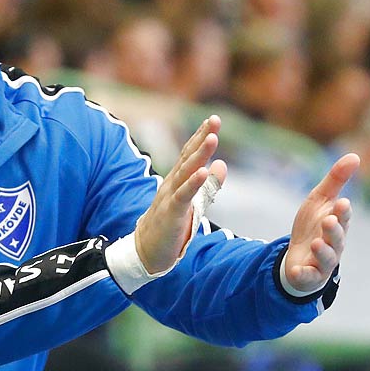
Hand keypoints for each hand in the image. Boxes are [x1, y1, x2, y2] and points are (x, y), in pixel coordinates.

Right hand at [132, 115, 226, 275]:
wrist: (147, 251)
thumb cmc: (170, 225)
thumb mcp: (194, 202)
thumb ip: (209, 184)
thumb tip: (222, 163)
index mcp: (177, 180)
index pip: (189, 154)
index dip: (200, 136)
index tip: (213, 119)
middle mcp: (172, 184)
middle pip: (188, 157)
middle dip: (201, 138)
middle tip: (214, 120)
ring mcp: (170, 197)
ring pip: (185, 172)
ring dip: (199, 155)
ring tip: (212, 138)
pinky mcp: (171, 213)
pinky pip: (182, 196)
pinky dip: (193, 183)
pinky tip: (202, 172)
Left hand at [280, 152, 358, 294]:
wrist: (298, 255)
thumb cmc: (313, 225)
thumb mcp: (320, 199)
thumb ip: (336, 179)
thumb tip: (355, 156)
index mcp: (338, 224)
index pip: (343, 217)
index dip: (343, 212)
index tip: (342, 203)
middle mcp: (334, 244)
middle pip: (337, 238)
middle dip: (334, 230)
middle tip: (329, 220)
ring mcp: (323, 261)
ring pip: (327, 258)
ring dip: (323, 251)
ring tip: (316, 242)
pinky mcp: (309, 275)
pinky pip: (308, 276)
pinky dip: (303, 274)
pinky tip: (297, 270)